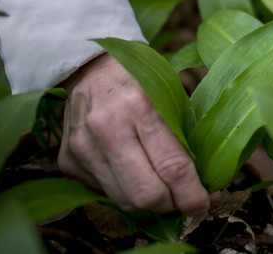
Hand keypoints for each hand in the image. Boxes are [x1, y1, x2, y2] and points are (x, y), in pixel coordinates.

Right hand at [58, 53, 210, 215]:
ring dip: (148, 202)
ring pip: (124, 200)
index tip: (204, 204)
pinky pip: (104, 193)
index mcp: (140, 105)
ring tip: (162, 188)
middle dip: (171, 205)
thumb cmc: (142, 81)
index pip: (172, 167)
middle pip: (145, 193)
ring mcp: (82, 146)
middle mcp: (107, 127)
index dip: (192, 194)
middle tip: (183, 199)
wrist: (90, 68)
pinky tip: (134, 174)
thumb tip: (205, 184)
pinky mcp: (67, 160)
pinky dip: (125, 191)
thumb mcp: (171, 97)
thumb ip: (185, 139)